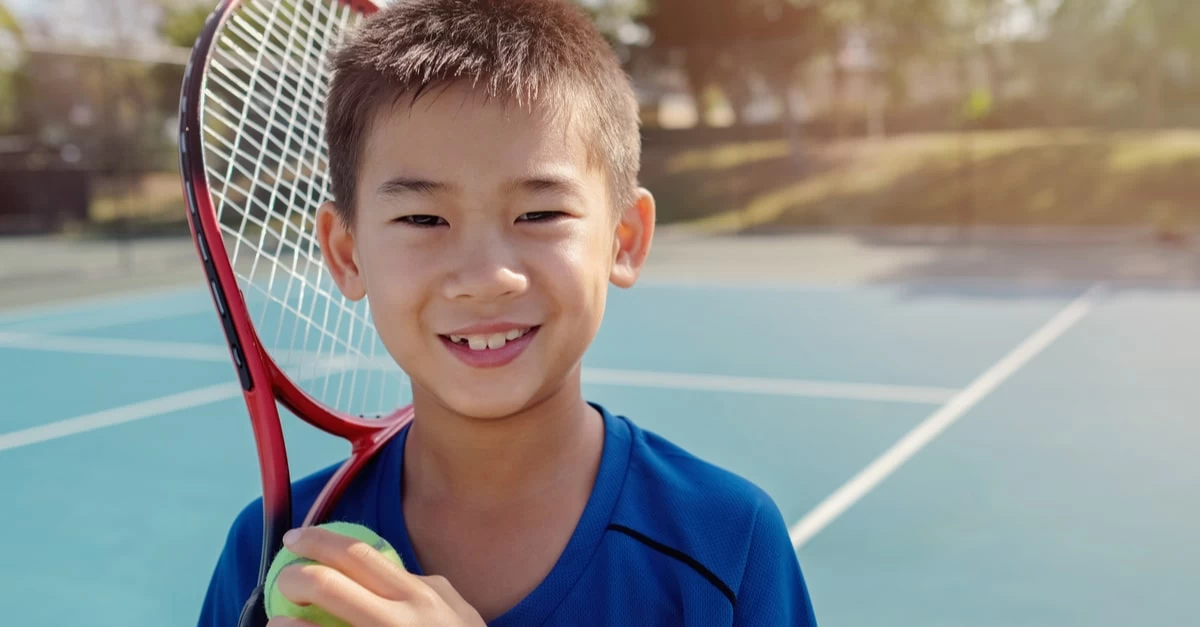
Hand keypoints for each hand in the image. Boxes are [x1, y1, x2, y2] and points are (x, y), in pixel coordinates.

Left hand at [267, 526, 485, 626]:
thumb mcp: (459, 614)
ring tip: (279, 625)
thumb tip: (389, 570)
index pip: (358, 555)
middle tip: (283, 580)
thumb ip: (426, 590)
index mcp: (417, 598)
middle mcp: (395, 622)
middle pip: (327, 585)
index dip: (318, 541)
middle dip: (292, 577)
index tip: (293, 539)